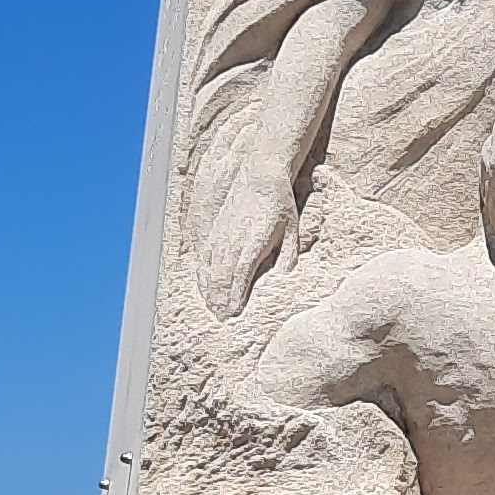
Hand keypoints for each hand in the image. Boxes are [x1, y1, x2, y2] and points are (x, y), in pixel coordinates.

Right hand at [199, 158, 298, 318]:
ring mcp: (221, 234)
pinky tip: (203, 286)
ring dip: (210, 290)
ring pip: (210, 268)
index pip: (240, 275)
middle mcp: (233, 240)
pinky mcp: (214, 230)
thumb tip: (284, 276)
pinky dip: (202, 273)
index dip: (234, 296)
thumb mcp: (291, 228)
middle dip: (220, 299)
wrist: (258, 175)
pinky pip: (204, 256)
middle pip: (222, 276)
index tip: (233, 313)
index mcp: (253, 242)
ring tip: (211, 309)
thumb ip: (289, 255)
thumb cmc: (278, 204)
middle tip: (221, 319)